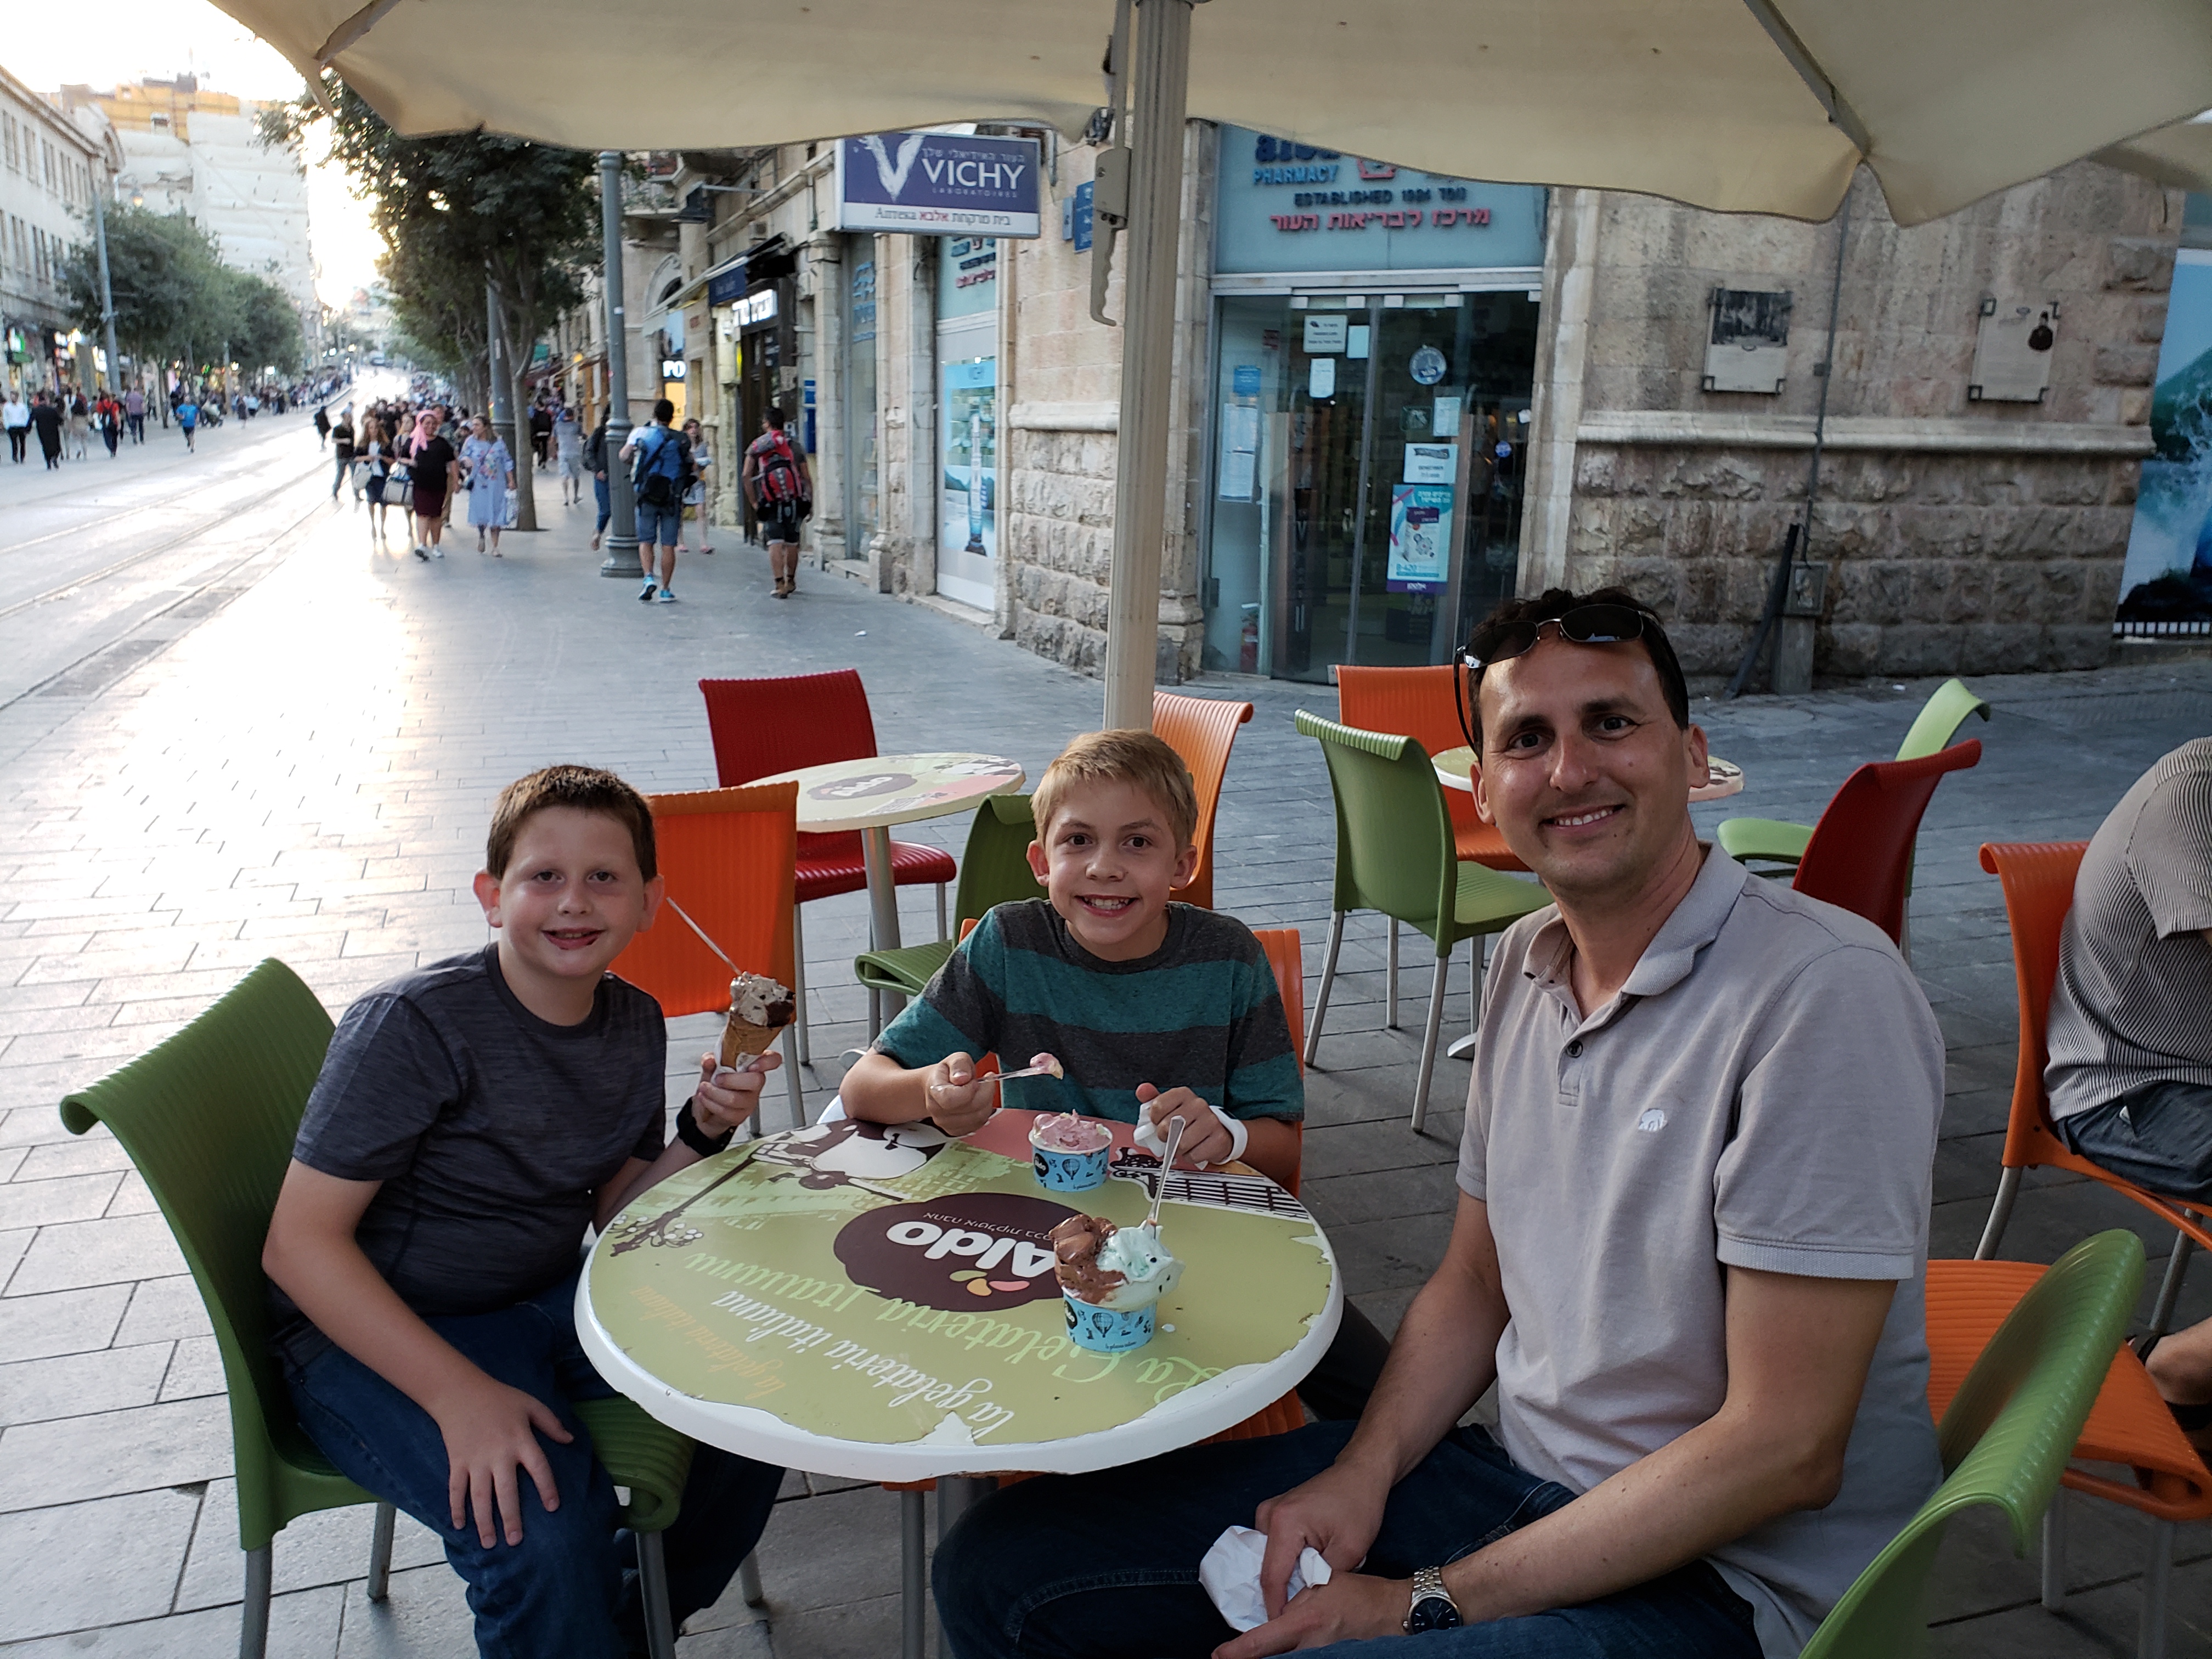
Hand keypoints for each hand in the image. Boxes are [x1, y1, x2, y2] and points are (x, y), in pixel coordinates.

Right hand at [431, 1373, 573, 1546]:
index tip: (553, 1507)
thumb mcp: (530, 1404)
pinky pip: (456, 1489)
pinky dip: (456, 1508)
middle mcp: (498, 1454)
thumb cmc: (499, 1398)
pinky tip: (459, 1526)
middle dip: (511, 1518)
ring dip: (484, 1521)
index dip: (547, 1488)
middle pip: (506, 1491)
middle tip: (516, 1540)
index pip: (538, 1468)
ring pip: (480, 1497)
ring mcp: (475, 1460)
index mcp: (520, 1440)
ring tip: (490, 1543)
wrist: (460, 1392)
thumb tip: (570, 1440)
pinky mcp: (457, 1462)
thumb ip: (551, 1423)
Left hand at [696, 1049, 777, 1137]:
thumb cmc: (715, 1083)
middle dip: (731, 1080)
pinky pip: (727, 1111)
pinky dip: (711, 1103)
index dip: (767, 1062)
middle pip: (756, 1081)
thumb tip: (710, 1060)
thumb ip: (710, 1060)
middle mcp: (755, 1082)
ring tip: (705, 1088)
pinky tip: (706, 1098)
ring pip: (736, 1098)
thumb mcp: (710, 1067)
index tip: (753, 1065)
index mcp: (753, 1065)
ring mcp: (750, 1100)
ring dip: (714, 1092)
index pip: (773, 1060)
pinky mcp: (741, 1115)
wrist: (706, 1107)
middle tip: (717, 1079)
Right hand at [924, 1052, 996, 1136]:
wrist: (938, 1086)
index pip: (951, 1099)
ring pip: (978, 1118)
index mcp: (935, 1091)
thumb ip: (959, 1064)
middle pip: (970, 1109)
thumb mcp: (955, 1059)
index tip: (975, 1080)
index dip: (969, 1090)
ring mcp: (946, 1123)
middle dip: (985, 1093)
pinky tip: (979, 1102)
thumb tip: (962, 1078)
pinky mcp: (956, 1130)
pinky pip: (978, 1124)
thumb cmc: (947, 1073)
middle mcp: (937, 1110)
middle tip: (984, 1082)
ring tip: (981, 1091)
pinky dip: (984, 1112)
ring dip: (987, 1102)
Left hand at [1139, 1084, 1234, 1167]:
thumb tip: (1142, 1090)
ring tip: (1183, 1143)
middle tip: (1170, 1136)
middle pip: (1167, 1127)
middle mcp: (1198, 1105)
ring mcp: (1210, 1121)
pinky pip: (1194, 1155)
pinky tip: (1194, 1148)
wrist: (1217, 1130)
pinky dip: (1190, 1156)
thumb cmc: (1190, 1119)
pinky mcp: (1218, 1138)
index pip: (1158, 1106)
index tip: (1159, 1122)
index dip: (1155, 1119)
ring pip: (1181, 1144)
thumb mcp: (1170, 1107)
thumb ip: (1153, 1100)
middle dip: (1165, 1137)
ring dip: (1178, 1149)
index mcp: (1183, 1094)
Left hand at [1212, 1572, 1408, 1657]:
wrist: (1390, 1612)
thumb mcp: (1321, 1585)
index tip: (1219, 1655)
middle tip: (1227, 1657)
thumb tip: (1274, 1614)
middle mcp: (1311, 1646)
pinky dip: (1288, 1657)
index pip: (1262, 1642)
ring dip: (1272, 1656)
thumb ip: (1294, 1601)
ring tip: (1250, 1655)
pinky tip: (1282, 1654)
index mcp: (1304, 1622)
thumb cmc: (1358, 1593)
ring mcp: (1324, 1657)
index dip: (1237, 1652)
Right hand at [1253, 1460, 1391, 1618]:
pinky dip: (1284, 1564)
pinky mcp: (1274, 1514)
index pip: (1271, 1577)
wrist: (1361, 1473)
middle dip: (1277, 1595)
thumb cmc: (1359, 1505)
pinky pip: (1272, 1548)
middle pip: (1264, 1568)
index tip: (1282, 1628)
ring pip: (1267, 1559)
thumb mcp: (1349, 1550)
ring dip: (1282, 1579)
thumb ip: (1322, 1579)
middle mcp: (1268, 1515)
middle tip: (1293, 1617)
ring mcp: (1268, 1513)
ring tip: (1300, 1595)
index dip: (1276, 1607)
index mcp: (1284, 1523)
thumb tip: (1303, 1603)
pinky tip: (1300, 1575)